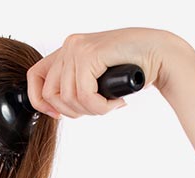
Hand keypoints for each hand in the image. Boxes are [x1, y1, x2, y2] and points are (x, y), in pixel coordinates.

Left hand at [26, 27, 179, 118]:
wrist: (159, 55)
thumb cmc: (131, 69)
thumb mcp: (95, 79)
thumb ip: (76, 86)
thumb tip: (55, 109)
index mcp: (67, 50)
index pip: (34, 78)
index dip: (40, 102)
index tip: (57, 115)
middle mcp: (69, 46)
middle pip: (51, 95)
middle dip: (73, 112)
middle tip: (96, 109)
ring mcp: (78, 48)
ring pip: (68, 98)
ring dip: (91, 110)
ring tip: (110, 103)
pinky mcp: (89, 55)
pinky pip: (84, 96)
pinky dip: (100, 107)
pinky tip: (115, 101)